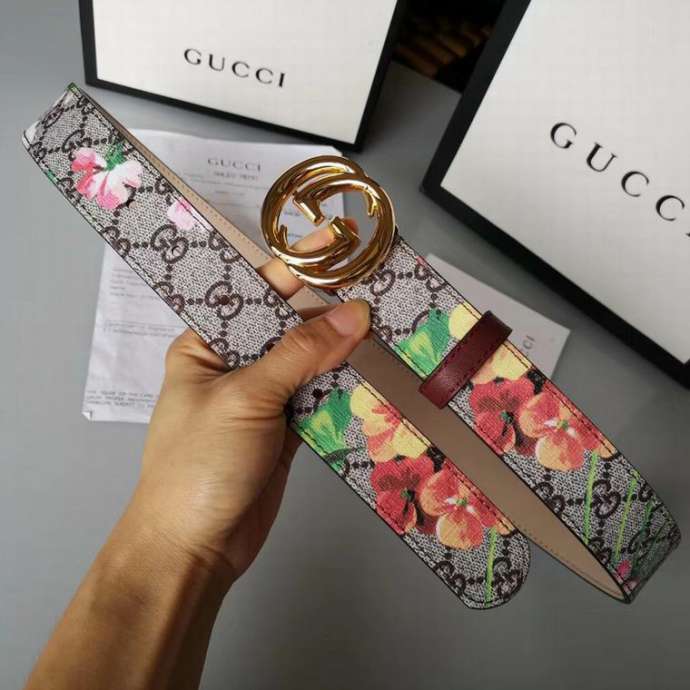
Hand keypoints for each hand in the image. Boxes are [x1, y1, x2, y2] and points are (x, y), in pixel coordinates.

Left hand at [130, 225, 369, 584]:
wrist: (194, 549)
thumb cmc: (200, 464)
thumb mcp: (246, 398)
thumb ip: (300, 354)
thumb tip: (354, 314)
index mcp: (208, 343)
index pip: (256, 293)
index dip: (299, 270)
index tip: (341, 247)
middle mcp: (237, 364)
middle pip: (290, 327)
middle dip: (332, 310)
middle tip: (381, 286)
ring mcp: (265, 398)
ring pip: (312, 362)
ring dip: (345, 349)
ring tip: (391, 323)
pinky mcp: (289, 429)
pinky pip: (322, 397)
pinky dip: (347, 387)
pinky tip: (377, 370)